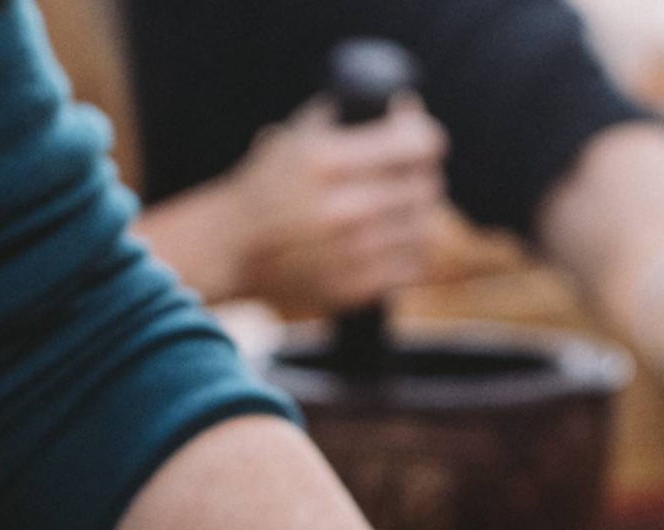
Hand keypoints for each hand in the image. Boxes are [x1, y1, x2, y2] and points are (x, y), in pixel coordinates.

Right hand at [196, 96, 447, 315]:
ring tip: (397, 205)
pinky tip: (394, 238)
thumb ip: (351, 116)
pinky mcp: (355, 288)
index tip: (428, 142)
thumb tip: (408, 109)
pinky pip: (412, 264)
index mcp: (325, 161)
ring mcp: (350, 254)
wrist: (235, 247)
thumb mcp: (299, 135)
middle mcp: (340, 209)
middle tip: (412, 173)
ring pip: (422, 227)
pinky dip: (409, 248)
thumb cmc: (272, 183)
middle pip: (423, 186)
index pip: (413, 145)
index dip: (429, 139)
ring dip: (416, 213)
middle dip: (422, 175)